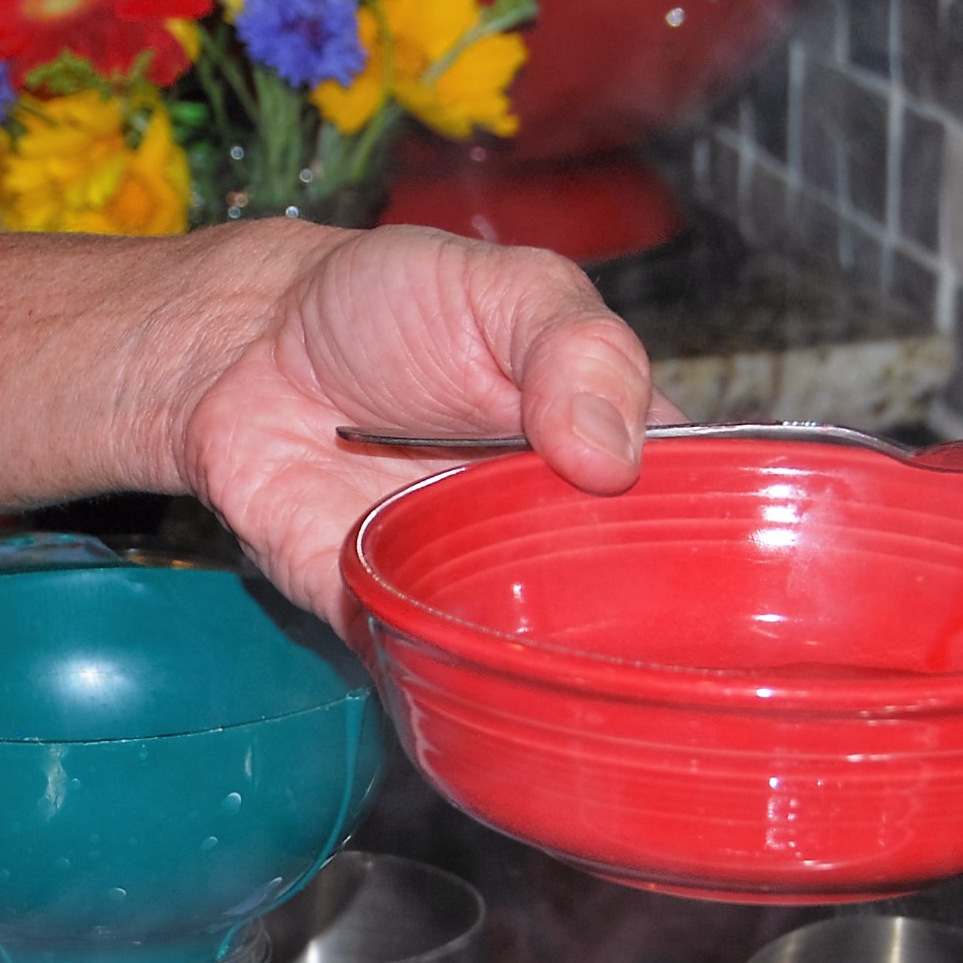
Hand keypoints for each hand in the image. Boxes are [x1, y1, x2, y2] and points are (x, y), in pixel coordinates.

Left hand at [178, 223, 665, 631]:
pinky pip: (437, 674)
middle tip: (604, 582)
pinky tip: (457, 662)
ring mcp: (479, 585)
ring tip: (533, 622)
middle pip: (627, 603)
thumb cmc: (390, 303)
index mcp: (610, 453)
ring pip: (539, 656)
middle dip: (629, 613)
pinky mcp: (394, 621)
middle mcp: (555, 533)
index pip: (697, 516)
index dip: (713, 539)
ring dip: (541, 654)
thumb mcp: (505, 286)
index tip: (703, 544)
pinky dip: (447, 675)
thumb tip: (614, 456)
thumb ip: (574, 350)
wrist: (250, 344)